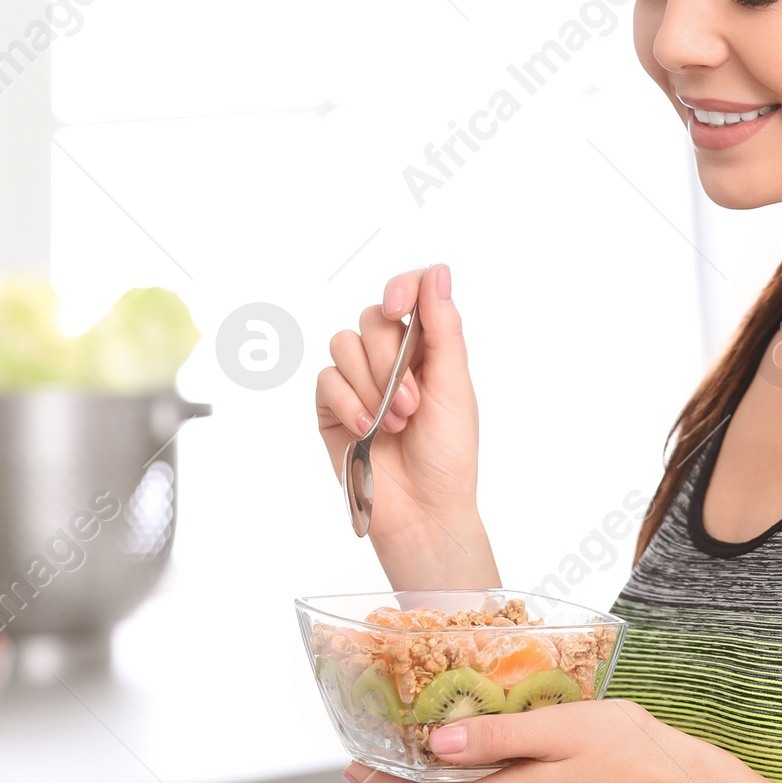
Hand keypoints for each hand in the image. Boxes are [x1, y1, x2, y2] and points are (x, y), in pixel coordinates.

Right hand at [315, 264, 492, 586]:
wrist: (422, 510)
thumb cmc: (448, 455)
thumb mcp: (454, 386)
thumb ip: (444, 327)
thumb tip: (439, 272)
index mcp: (428, 347)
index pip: (409, 292)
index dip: (401, 287)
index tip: (398, 306)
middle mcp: (391, 358)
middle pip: (373, 319)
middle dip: (390, 361)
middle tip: (412, 404)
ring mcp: (359, 381)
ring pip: (344, 344)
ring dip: (371, 385)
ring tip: (394, 423)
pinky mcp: (333, 407)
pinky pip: (327, 379)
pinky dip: (349, 403)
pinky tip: (367, 430)